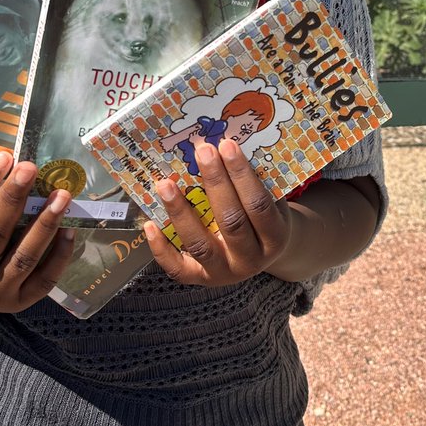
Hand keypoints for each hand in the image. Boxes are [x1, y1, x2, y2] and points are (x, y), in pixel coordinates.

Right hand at [0, 151, 74, 310]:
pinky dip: (59, 252)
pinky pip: (45, 278)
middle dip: (12, 199)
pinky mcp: (21, 303)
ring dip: (44, 224)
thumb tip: (13, 165)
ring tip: (61, 195)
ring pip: (22, 257)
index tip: (3, 157)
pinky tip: (70, 227)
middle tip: (30, 168)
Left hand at [144, 139, 292, 285]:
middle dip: (215, 183)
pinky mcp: (200, 279)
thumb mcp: (271, 201)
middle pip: (231, 222)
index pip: (258, 204)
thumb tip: (223, 145)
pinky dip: (161, 247)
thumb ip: (255, 181)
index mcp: (275, 238)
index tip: (227, 145)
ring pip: (200, 245)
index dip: (242, 175)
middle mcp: (250, 260)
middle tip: (202, 151)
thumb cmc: (262, 218)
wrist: (262, 254)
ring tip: (165, 183)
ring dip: (181, 212)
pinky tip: (150, 224)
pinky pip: (177, 268)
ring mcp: (224, 272)